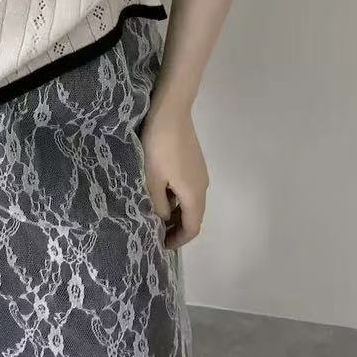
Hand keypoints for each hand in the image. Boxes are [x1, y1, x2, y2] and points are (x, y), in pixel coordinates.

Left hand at [140, 100, 207, 249]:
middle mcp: (203, 186)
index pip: (192, 228)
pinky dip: (177, 198)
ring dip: (176, 212)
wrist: (171, 111)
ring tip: (154, 213)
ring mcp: (200, 173)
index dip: (178, 240)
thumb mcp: (152, 179)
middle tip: (155, 232)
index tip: (160, 245)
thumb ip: (157, 205)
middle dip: (176, 228)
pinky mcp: (195, 162)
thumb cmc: (159, 147)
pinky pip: (188, 188)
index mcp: (194, 195)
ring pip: (190, 202)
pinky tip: (160, 192)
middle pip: (193, 216)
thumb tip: (162, 220)